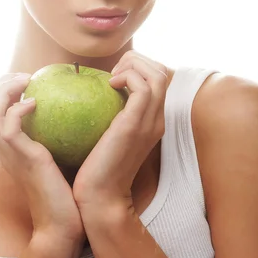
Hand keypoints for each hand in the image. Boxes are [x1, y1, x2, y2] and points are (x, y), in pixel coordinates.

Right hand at [0, 73, 85, 248]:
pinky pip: (8, 125)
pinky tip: (36, 103)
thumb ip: (59, 139)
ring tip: (26, 80)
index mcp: (12, 148)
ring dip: (5, 90)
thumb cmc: (68, 195)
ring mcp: (10, 153)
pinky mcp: (21, 157)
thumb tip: (79, 116)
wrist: (63, 226)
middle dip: (1, 84)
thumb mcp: (61, 160)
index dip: (5, 91)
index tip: (28, 80)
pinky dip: (18, 108)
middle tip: (24, 76)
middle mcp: (5, 149)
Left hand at [72, 51, 167, 211]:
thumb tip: (97, 94)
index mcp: (153, 120)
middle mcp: (157, 119)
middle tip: (113, 72)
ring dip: (133, 65)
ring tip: (112, 77)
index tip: (114, 75)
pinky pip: (142, 87)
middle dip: (137, 60)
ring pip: (156, 75)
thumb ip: (111, 116)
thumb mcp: (108, 136)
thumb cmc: (97, 169)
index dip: (139, 66)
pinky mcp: (135, 125)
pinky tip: (110, 84)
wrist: (100, 198)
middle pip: (161, 72)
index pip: (159, 79)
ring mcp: (149, 122)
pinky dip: (128, 76)